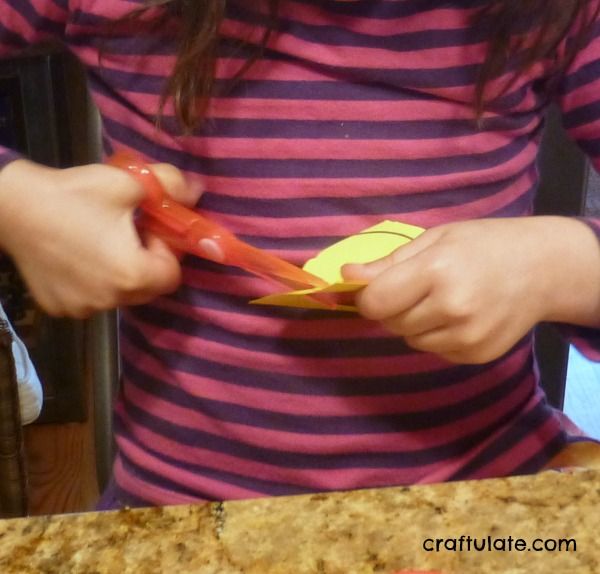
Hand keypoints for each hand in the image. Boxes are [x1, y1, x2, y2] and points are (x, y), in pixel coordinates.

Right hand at [0, 158, 202, 317]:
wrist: (11, 206)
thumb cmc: (74, 194)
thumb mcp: (128, 182)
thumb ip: (171, 186)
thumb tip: (199, 193)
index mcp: (132, 275)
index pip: (173, 275)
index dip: (167, 252)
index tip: (148, 230)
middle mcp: (110, 300)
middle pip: (149, 289)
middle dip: (148, 264)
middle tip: (127, 234)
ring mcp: (83, 309)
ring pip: (120, 295)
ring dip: (121, 275)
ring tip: (99, 243)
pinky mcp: (60, 309)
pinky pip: (92, 300)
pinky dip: (93, 284)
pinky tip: (76, 258)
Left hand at [343, 217, 599, 363]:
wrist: (543, 268)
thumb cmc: (484, 244)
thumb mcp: (435, 239)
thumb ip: (388, 262)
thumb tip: (346, 276)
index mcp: (437, 271)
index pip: (376, 302)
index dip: (366, 297)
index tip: (373, 289)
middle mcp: (452, 309)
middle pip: (391, 323)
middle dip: (392, 307)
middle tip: (417, 288)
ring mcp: (467, 337)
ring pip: (410, 340)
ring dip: (414, 323)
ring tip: (441, 300)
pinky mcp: (477, 356)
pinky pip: (435, 351)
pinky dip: (436, 336)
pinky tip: (459, 316)